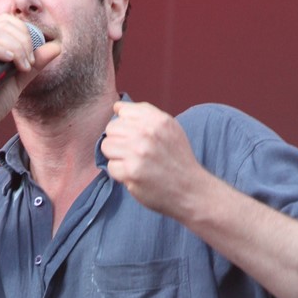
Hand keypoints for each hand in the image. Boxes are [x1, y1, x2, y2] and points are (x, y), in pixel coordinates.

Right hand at [0, 17, 61, 136]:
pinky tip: (10, 61)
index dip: (25, 33)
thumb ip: (35, 63)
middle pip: (3, 25)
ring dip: (16, 49)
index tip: (33, 57)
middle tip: (30, 64)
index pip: (7, 21)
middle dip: (24, 42)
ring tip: (23, 68)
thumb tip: (57, 46)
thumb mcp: (20, 79)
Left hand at [101, 101, 203, 218]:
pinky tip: (135, 175)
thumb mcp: (170, 128)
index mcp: (157, 120)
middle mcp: (147, 133)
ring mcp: (138, 152)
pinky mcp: (131, 171)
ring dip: (117, 157)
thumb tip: (117, 106)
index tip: (136, 137)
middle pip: (111, 128)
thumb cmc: (178, 159)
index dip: (125, 125)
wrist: (190, 190)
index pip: (123, 111)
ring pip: (107, 146)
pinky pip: (111, 166)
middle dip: (119, 141)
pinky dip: (120, 173)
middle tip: (135, 153)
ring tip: (134, 163)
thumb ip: (145, 114)